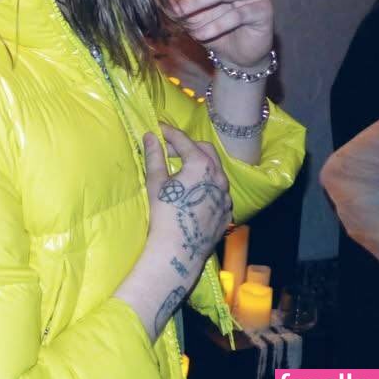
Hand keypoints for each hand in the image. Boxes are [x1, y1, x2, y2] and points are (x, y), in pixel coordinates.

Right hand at [143, 125, 231, 328]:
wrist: (178, 249)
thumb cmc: (164, 213)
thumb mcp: (156, 182)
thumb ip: (155, 156)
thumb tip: (150, 136)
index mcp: (201, 165)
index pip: (184, 140)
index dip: (169, 133)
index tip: (158, 129)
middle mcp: (218, 176)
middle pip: (206, 150)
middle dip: (188, 146)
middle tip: (170, 150)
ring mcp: (226, 195)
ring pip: (215, 171)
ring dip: (200, 165)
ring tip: (182, 171)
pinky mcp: (227, 211)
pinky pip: (219, 191)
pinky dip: (207, 185)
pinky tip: (194, 193)